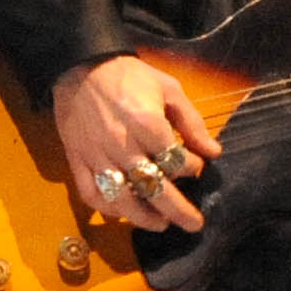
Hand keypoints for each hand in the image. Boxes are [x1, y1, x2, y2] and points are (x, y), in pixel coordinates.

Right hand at [52, 56, 221, 232]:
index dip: (191, 167)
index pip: (175, 160)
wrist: (81, 67)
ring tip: (162, 224)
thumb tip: (213, 152)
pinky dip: (107, 209)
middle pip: (152, 187)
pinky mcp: (76, 160)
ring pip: (120, 199)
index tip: (196, 165)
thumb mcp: (169, 89)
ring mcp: (96, 156)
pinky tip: (124, 213)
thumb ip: (192, 122)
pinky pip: (90, 194)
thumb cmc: (130, 76)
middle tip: (195, 224)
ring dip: (143, 217)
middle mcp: (121, 145)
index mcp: (146, 123)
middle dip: (178, 210)